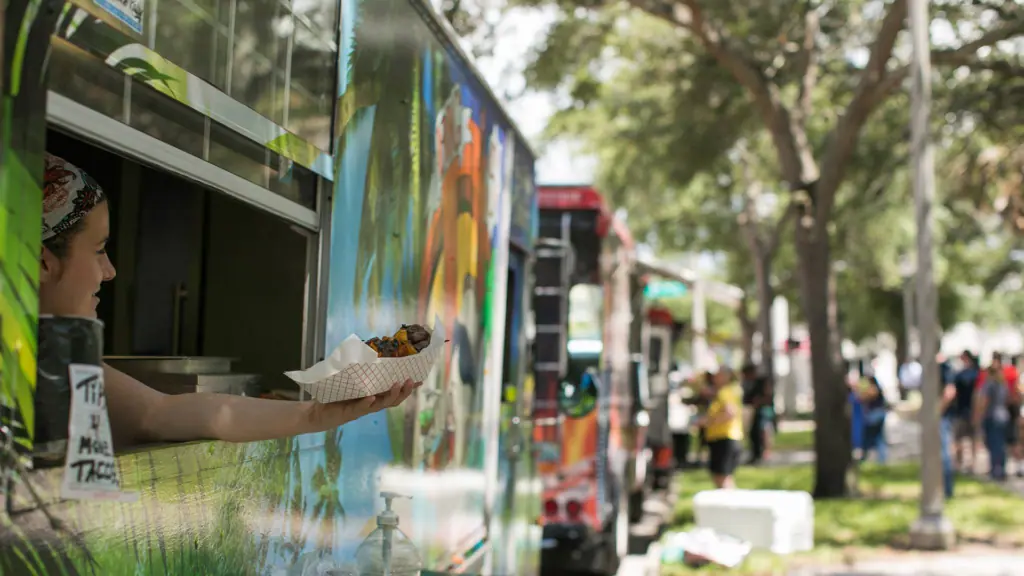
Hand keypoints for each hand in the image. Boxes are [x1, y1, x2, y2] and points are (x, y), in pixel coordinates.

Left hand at [305, 379, 420, 429]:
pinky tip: (372, 398)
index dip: (407, 387)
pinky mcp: (350, 412)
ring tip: (397, 384)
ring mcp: (361, 409)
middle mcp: (371, 404)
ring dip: (390, 395)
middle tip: (411, 381)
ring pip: (381, 404)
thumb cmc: (334, 396)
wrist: (317, 412)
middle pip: (393, 400)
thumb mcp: (349, 381)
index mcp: (373, 396)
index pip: (394, 392)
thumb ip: (358, 370)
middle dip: (404, 391)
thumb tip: (365, 348)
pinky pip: (361, 408)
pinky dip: (367, 403)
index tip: (420, 379)